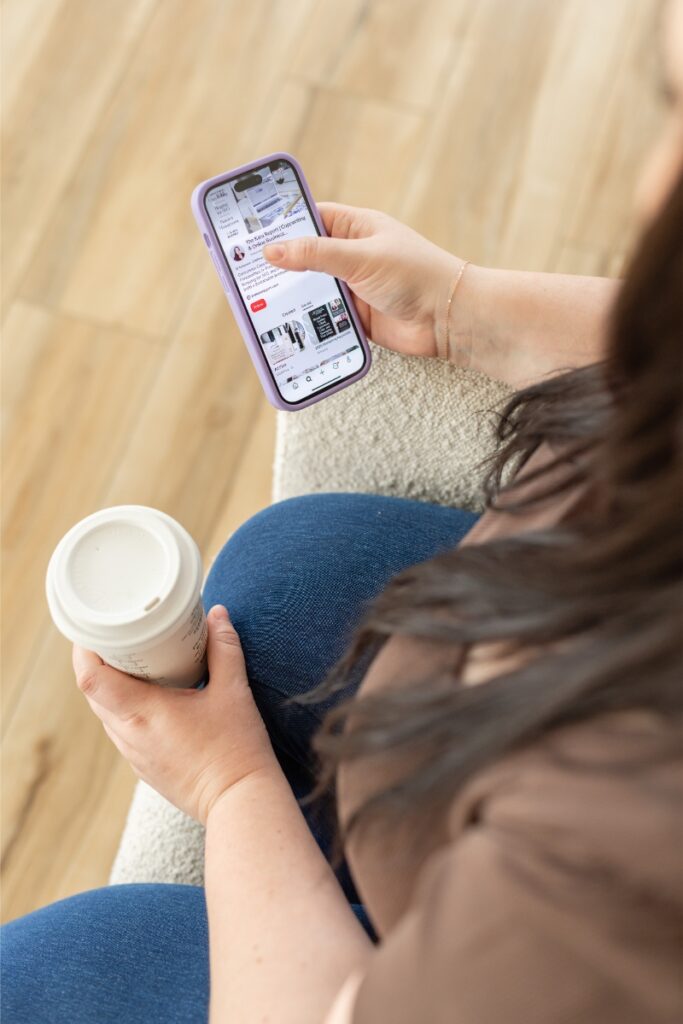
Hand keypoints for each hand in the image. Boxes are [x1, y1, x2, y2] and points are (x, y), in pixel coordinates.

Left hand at [72, 605, 277, 825]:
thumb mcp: (234, 691)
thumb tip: (217, 614)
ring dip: (111, 687)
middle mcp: (129, 735)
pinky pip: (122, 731)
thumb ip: (224, 648)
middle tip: (117, 638)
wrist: (240, 801)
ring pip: (105, 713)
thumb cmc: (236, 748)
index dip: (85, 650)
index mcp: (142, 713)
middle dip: (98, 663)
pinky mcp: (144, 767)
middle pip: (93, 693)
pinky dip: (126, 709)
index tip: (94, 629)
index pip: (90, 678)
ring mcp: (134, 754)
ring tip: (133, 664)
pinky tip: (150, 699)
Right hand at [262, 203, 468, 359]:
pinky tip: (285, 327)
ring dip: (291, 297)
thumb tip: (272, 251)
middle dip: (279, 266)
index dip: (280, 224)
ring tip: (256, 302)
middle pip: (304, 257)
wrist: (448, 320)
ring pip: (311, 290)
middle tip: (243, 272)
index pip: (308, 218)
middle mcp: (350, 255)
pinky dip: (308, 321)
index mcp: (354, 227)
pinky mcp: (355, 317)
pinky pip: (323, 317)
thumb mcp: (360, 257)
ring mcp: (352, 287)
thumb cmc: (415, 275)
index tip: (249, 233)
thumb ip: (315, 254)